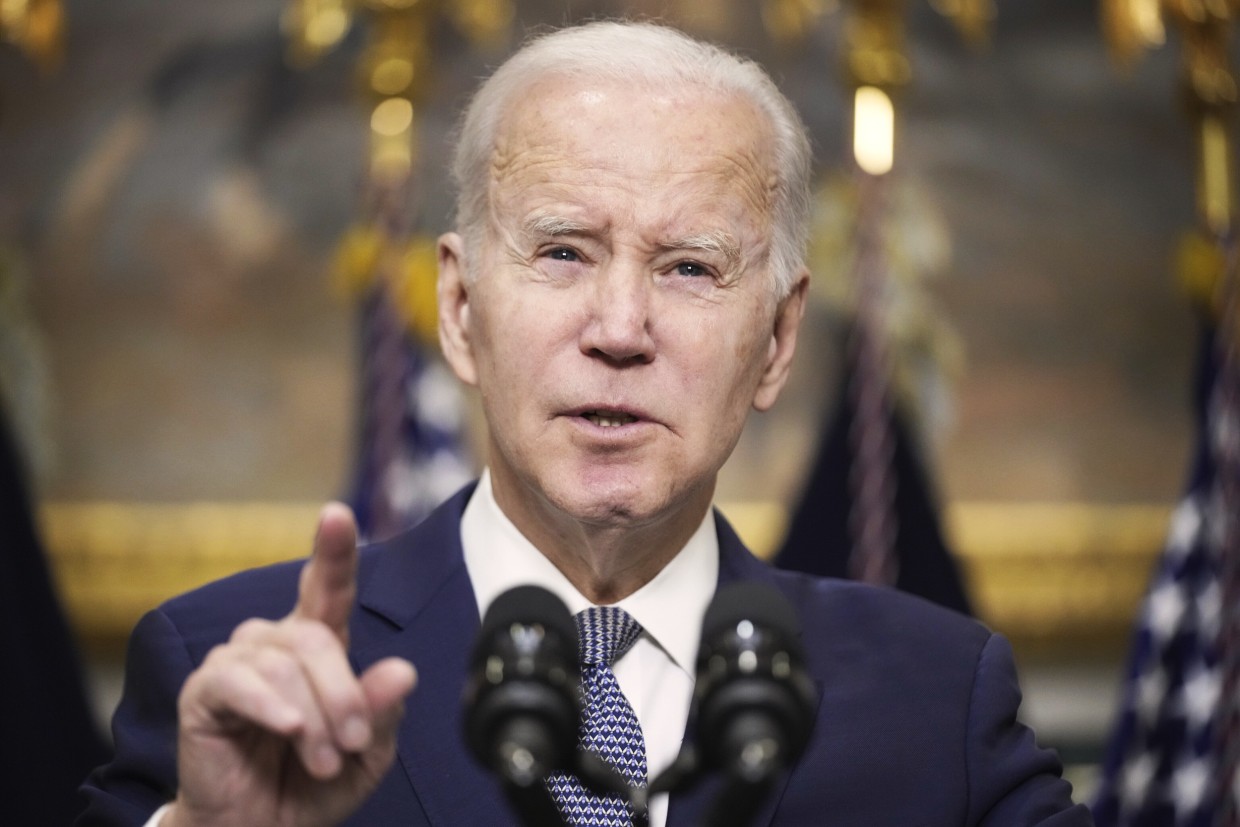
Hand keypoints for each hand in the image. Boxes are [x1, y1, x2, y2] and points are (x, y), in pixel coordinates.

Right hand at [164, 503, 417, 826]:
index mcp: (318, 646)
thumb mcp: (364, 754)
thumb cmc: (311, 786)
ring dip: (314, 717)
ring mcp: (237, 661)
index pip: (328, 588)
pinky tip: (288, 731)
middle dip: (344, 694)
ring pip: (286, 662)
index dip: (332, 549)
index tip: (337, 514)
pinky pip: (241, 681)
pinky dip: (273, 707)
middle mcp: (275, 642)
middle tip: (350, 747)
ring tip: (320, 760)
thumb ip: (380, 713)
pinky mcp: (205, 690)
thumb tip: (402, 671)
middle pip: (319, 637)